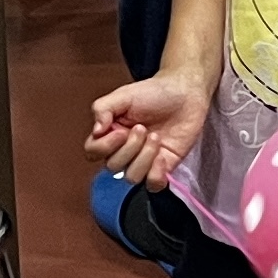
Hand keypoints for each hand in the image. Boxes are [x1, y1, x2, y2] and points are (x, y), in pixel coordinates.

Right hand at [84, 72, 207, 188]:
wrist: (185, 93)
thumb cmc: (154, 93)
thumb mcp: (123, 95)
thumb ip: (103, 109)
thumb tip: (96, 130)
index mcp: (111, 134)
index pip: (93, 153)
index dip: (104, 146)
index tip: (121, 130)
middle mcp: (124, 151)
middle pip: (113, 166)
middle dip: (130, 147)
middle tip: (143, 128)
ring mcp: (144, 161)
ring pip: (132, 177)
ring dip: (144, 157)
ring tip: (156, 137)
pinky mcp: (163, 167)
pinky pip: (153, 185)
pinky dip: (156, 174)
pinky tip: (162, 156)